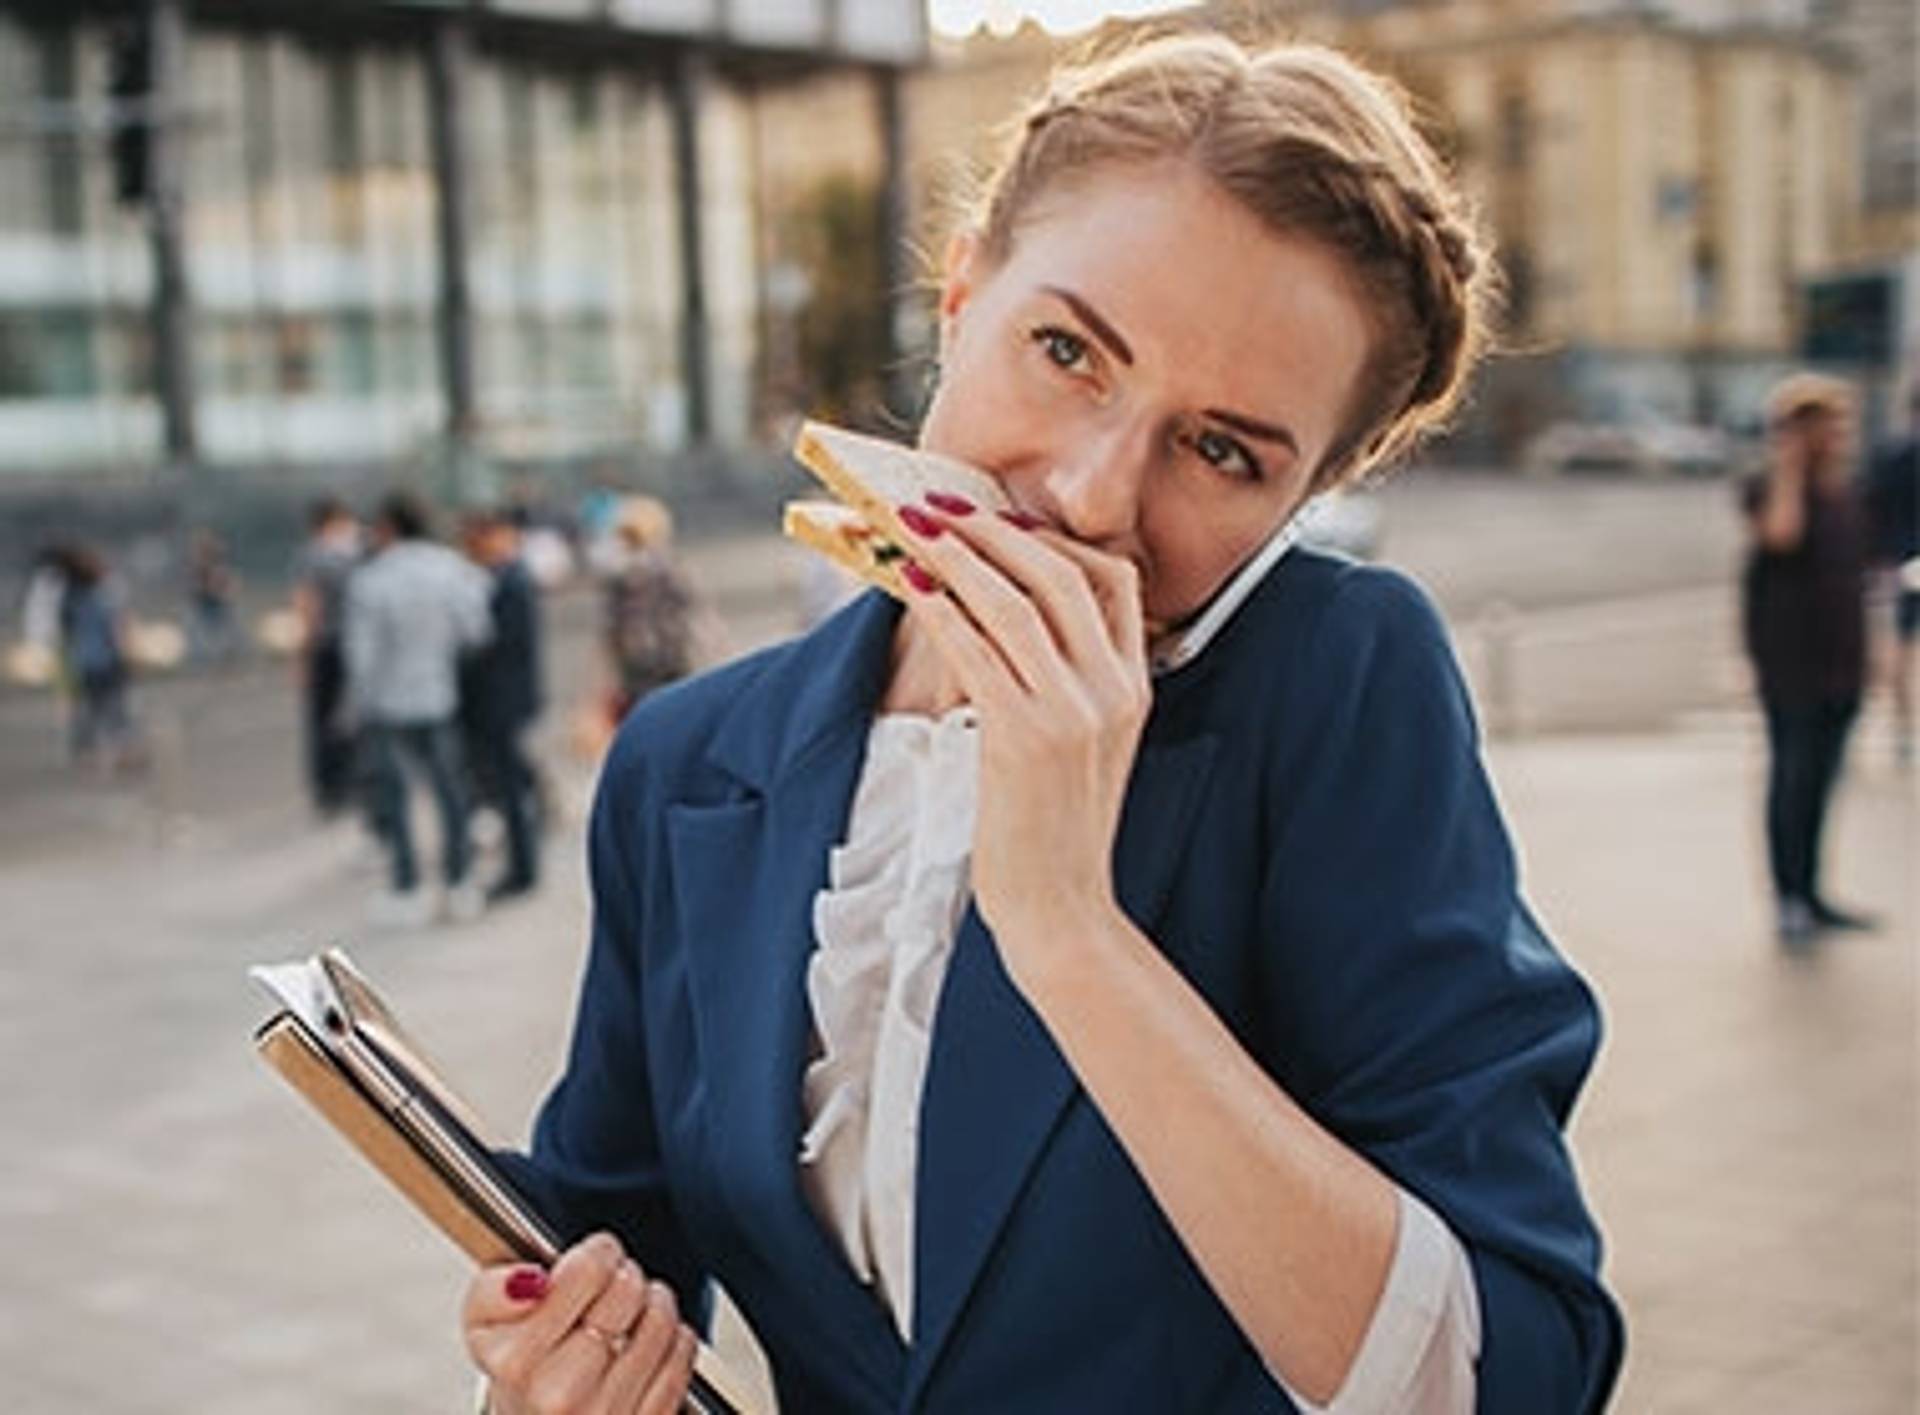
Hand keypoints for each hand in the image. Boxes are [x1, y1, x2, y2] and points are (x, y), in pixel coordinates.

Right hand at [464, 1233, 696, 1414]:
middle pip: (628, 1290)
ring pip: (661, 1320)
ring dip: (653, 1304)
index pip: (587, 1271)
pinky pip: (682, 1356)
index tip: (593, 1259)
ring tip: (630, 1313)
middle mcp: (560, 1395)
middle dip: (625, 1276)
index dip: (597, 1253)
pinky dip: (673, 1340)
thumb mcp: (483, 1322)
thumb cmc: (520, 1369)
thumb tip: (528, 1280)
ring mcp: (606, 1413)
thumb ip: (494, 1288)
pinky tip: (645, 1345)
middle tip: (610, 1288)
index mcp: (517, 1361)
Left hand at [894, 500, 1150, 993]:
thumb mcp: (1090, 747)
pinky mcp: (1023, 735)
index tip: (1005, 524)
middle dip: (995, 530)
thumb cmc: (1057, 830)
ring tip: (912, 526)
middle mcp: (1112, 689)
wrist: (1062, 908)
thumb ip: (1073, 684)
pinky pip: (975, 648)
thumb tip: (1015, 622)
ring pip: (1012, 601)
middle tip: (943, 504)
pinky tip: (909, 584)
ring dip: (956, 554)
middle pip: (1060, 574)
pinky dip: (939, 607)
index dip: (1057, 540)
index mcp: (1136, 687)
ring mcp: (1072, 711)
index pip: (1116, 580)